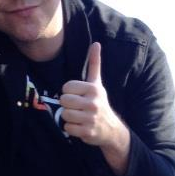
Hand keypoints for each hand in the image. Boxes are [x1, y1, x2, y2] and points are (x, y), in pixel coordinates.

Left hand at [60, 42, 130, 174]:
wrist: (111, 129)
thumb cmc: (99, 103)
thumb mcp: (97, 83)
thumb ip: (94, 64)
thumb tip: (96, 43)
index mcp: (93, 89)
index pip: (66, 87)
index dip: (68, 92)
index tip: (77, 96)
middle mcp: (93, 103)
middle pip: (64, 100)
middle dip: (67, 105)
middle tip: (76, 107)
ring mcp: (90, 118)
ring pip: (64, 114)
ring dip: (68, 117)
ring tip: (78, 116)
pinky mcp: (87, 132)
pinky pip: (68, 127)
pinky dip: (71, 128)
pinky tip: (79, 126)